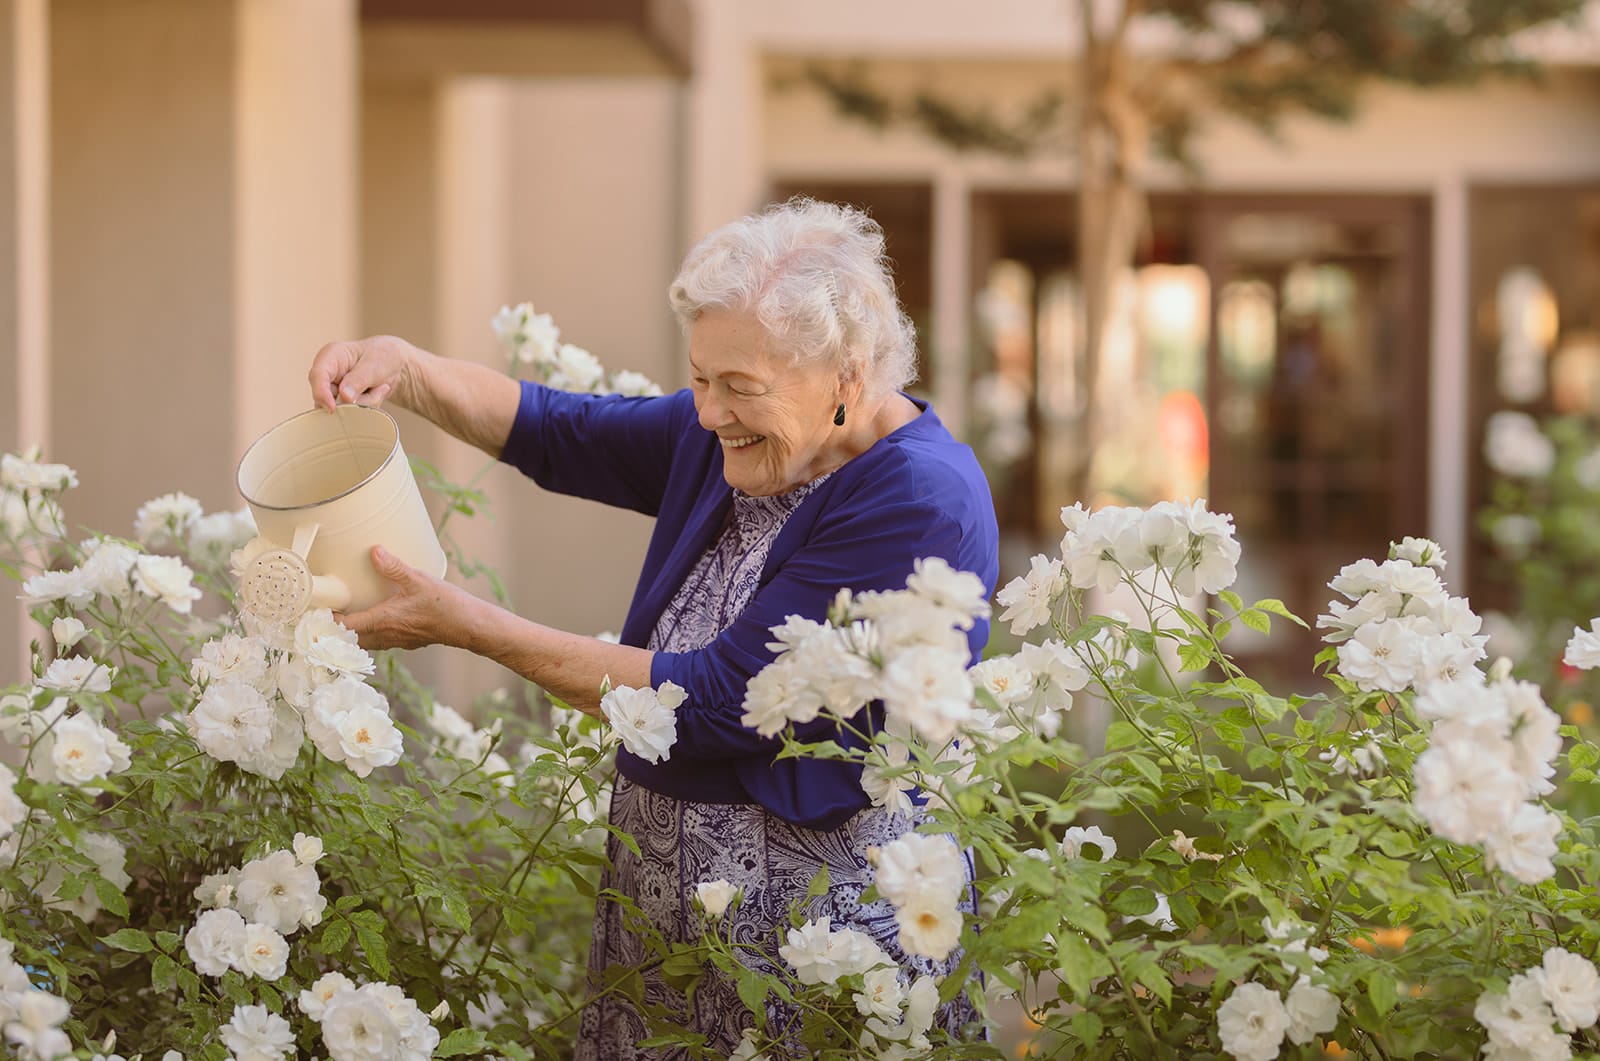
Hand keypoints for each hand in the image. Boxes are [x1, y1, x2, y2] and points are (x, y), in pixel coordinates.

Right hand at [308, 335, 421, 412]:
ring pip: (341, 410)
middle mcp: (327, 374)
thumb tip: (344, 396)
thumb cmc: (383, 356)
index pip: (317, 376)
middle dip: (356, 400)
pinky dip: (367, 408)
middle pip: (327, 398)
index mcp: (330, 356)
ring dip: (366, 403)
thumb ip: (359, 380)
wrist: (394, 364)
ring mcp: (332, 390)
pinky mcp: (340, 403)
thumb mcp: (375, 364)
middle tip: (379, 388)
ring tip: (379, 388)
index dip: (322, 393)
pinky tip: (376, 394)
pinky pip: (350, 415)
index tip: (333, 408)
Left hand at [336, 545, 473, 651]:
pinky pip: (380, 640)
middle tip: (327, 611)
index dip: (326, 621)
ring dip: (353, 632)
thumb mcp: (419, 580)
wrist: (469, 626)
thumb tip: (374, 552)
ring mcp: (397, 640)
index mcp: (383, 621)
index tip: (315, 611)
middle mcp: (386, 635)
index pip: (345, 626)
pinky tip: (376, 617)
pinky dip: (370, 632)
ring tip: (347, 614)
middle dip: (336, 628)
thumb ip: (394, 567)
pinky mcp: (407, 641)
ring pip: (365, 641)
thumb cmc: (447, 606)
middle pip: (350, 638)